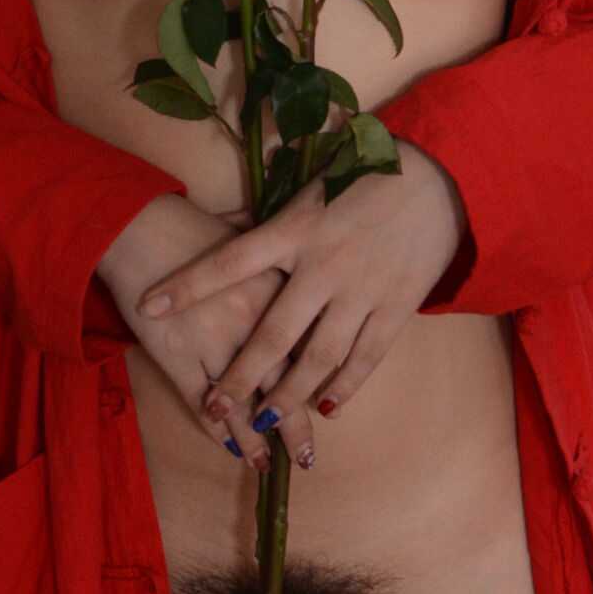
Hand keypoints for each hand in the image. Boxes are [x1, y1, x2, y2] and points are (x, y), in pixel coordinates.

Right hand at [99, 197, 315, 472]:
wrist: (135, 224)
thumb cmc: (190, 224)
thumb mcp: (246, 230)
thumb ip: (274, 247)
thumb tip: (288, 247)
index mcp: (276, 286)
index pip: (308, 342)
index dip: (320, 377)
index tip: (329, 400)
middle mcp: (253, 319)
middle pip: (283, 382)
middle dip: (295, 425)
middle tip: (308, 456)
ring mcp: (215, 341)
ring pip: (245, 402)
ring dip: (258, 438)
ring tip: (270, 464)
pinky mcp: (178, 356)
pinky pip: (203, 403)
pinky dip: (218, 429)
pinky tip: (231, 447)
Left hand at [131, 147, 467, 452]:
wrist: (442, 176)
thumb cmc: (366, 172)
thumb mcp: (309, 181)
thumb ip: (265, 211)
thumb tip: (215, 223)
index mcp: (296, 228)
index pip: (230, 261)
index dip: (188, 284)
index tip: (150, 306)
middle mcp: (324, 264)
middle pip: (273, 332)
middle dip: (240, 375)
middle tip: (215, 406)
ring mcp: (362, 290)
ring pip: (318, 357)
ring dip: (289, 394)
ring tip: (265, 421)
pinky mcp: (396, 307)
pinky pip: (366, 357)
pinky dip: (345, 386)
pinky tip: (326, 407)